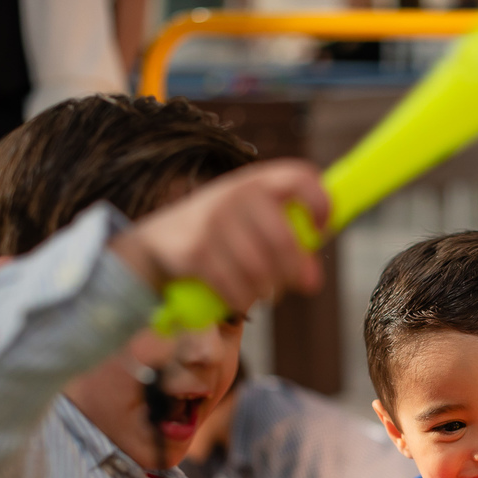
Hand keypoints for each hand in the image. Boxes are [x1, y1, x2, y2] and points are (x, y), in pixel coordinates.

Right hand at [110, 159, 329, 314]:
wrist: (157, 241)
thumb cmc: (220, 232)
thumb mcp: (251, 217)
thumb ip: (287, 236)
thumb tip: (312, 280)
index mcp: (256, 180)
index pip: (299, 177)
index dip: (320, 204)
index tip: (320, 229)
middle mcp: (235, 194)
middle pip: (284, 241)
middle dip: (294, 271)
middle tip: (297, 283)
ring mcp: (213, 221)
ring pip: (261, 271)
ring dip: (268, 289)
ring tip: (264, 290)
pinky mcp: (196, 251)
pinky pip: (236, 287)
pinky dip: (243, 299)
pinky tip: (241, 297)